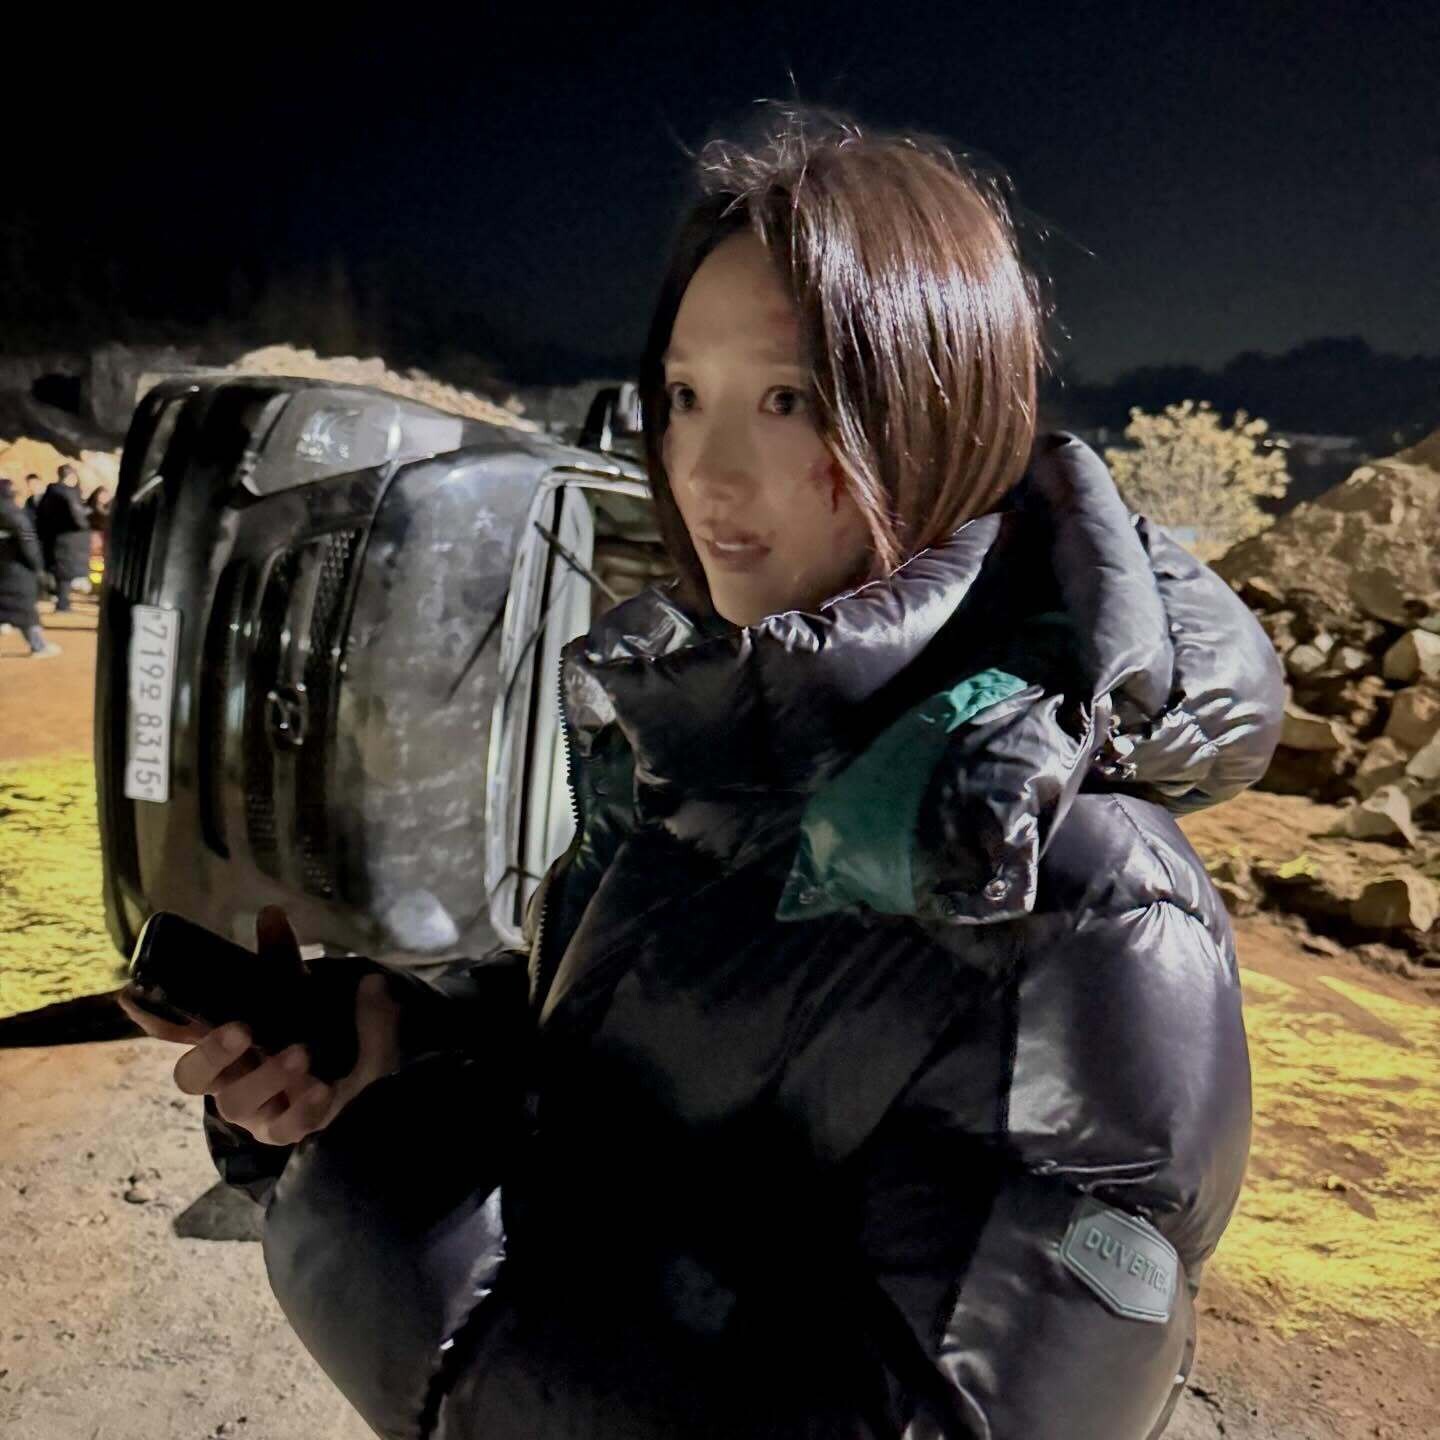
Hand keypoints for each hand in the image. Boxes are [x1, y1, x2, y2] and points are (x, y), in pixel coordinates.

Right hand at [115, 906, 403, 1145]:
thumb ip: (281, 961)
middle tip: (242, 1029)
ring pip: (237, 1102)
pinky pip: (285, 1128)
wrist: (356, 1088)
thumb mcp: (299, 995)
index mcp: (223, 1043)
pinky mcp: (284, 1131)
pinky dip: (303, 1108)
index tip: (131, 996)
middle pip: (192, 1076)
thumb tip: (269, 913)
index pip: (177, 1033)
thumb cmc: (313, 1037)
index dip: (153, 1018)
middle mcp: (227, 1079)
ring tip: (301, 1054)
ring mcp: (253, 1110)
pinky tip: (322, 1090)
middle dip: (212, 1052)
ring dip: (267, 1076)